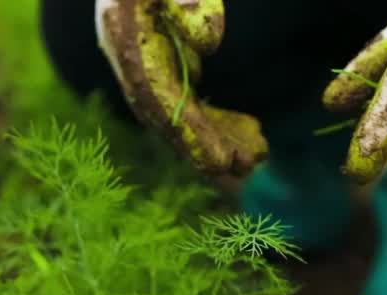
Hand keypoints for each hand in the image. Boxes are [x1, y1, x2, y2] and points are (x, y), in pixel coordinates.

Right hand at [96, 0, 267, 177]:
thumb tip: (209, 44)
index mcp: (127, 37)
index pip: (160, 98)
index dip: (191, 134)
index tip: (221, 161)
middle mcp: (130, 59)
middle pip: (169, 117)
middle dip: (208, 146)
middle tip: (250, 165)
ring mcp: (143, 63)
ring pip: (180, 113)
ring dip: (218, 137)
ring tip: (259, 153)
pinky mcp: (158, 62)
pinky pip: (185, 99)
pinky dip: (215, 119)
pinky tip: (249, 129)